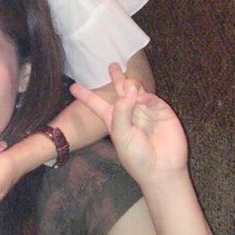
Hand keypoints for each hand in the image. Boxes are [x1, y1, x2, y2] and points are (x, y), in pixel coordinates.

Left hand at [71, 63, 187, 184]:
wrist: (161, 170)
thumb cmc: (137, 156)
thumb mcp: (121, 135)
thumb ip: (122, 112)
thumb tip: (130, 89)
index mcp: (114, 120)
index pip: (97, 104)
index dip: (85, 95)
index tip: (73, 86)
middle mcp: (129, 113)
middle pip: (120, 91)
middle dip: (116, 78)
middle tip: (112, 64)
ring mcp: (146, 112)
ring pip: (136, 91)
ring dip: (130, 85)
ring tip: (127, 84)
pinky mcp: (162, 112)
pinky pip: (151, 98)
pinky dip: (146, 96)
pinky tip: (141, 98)